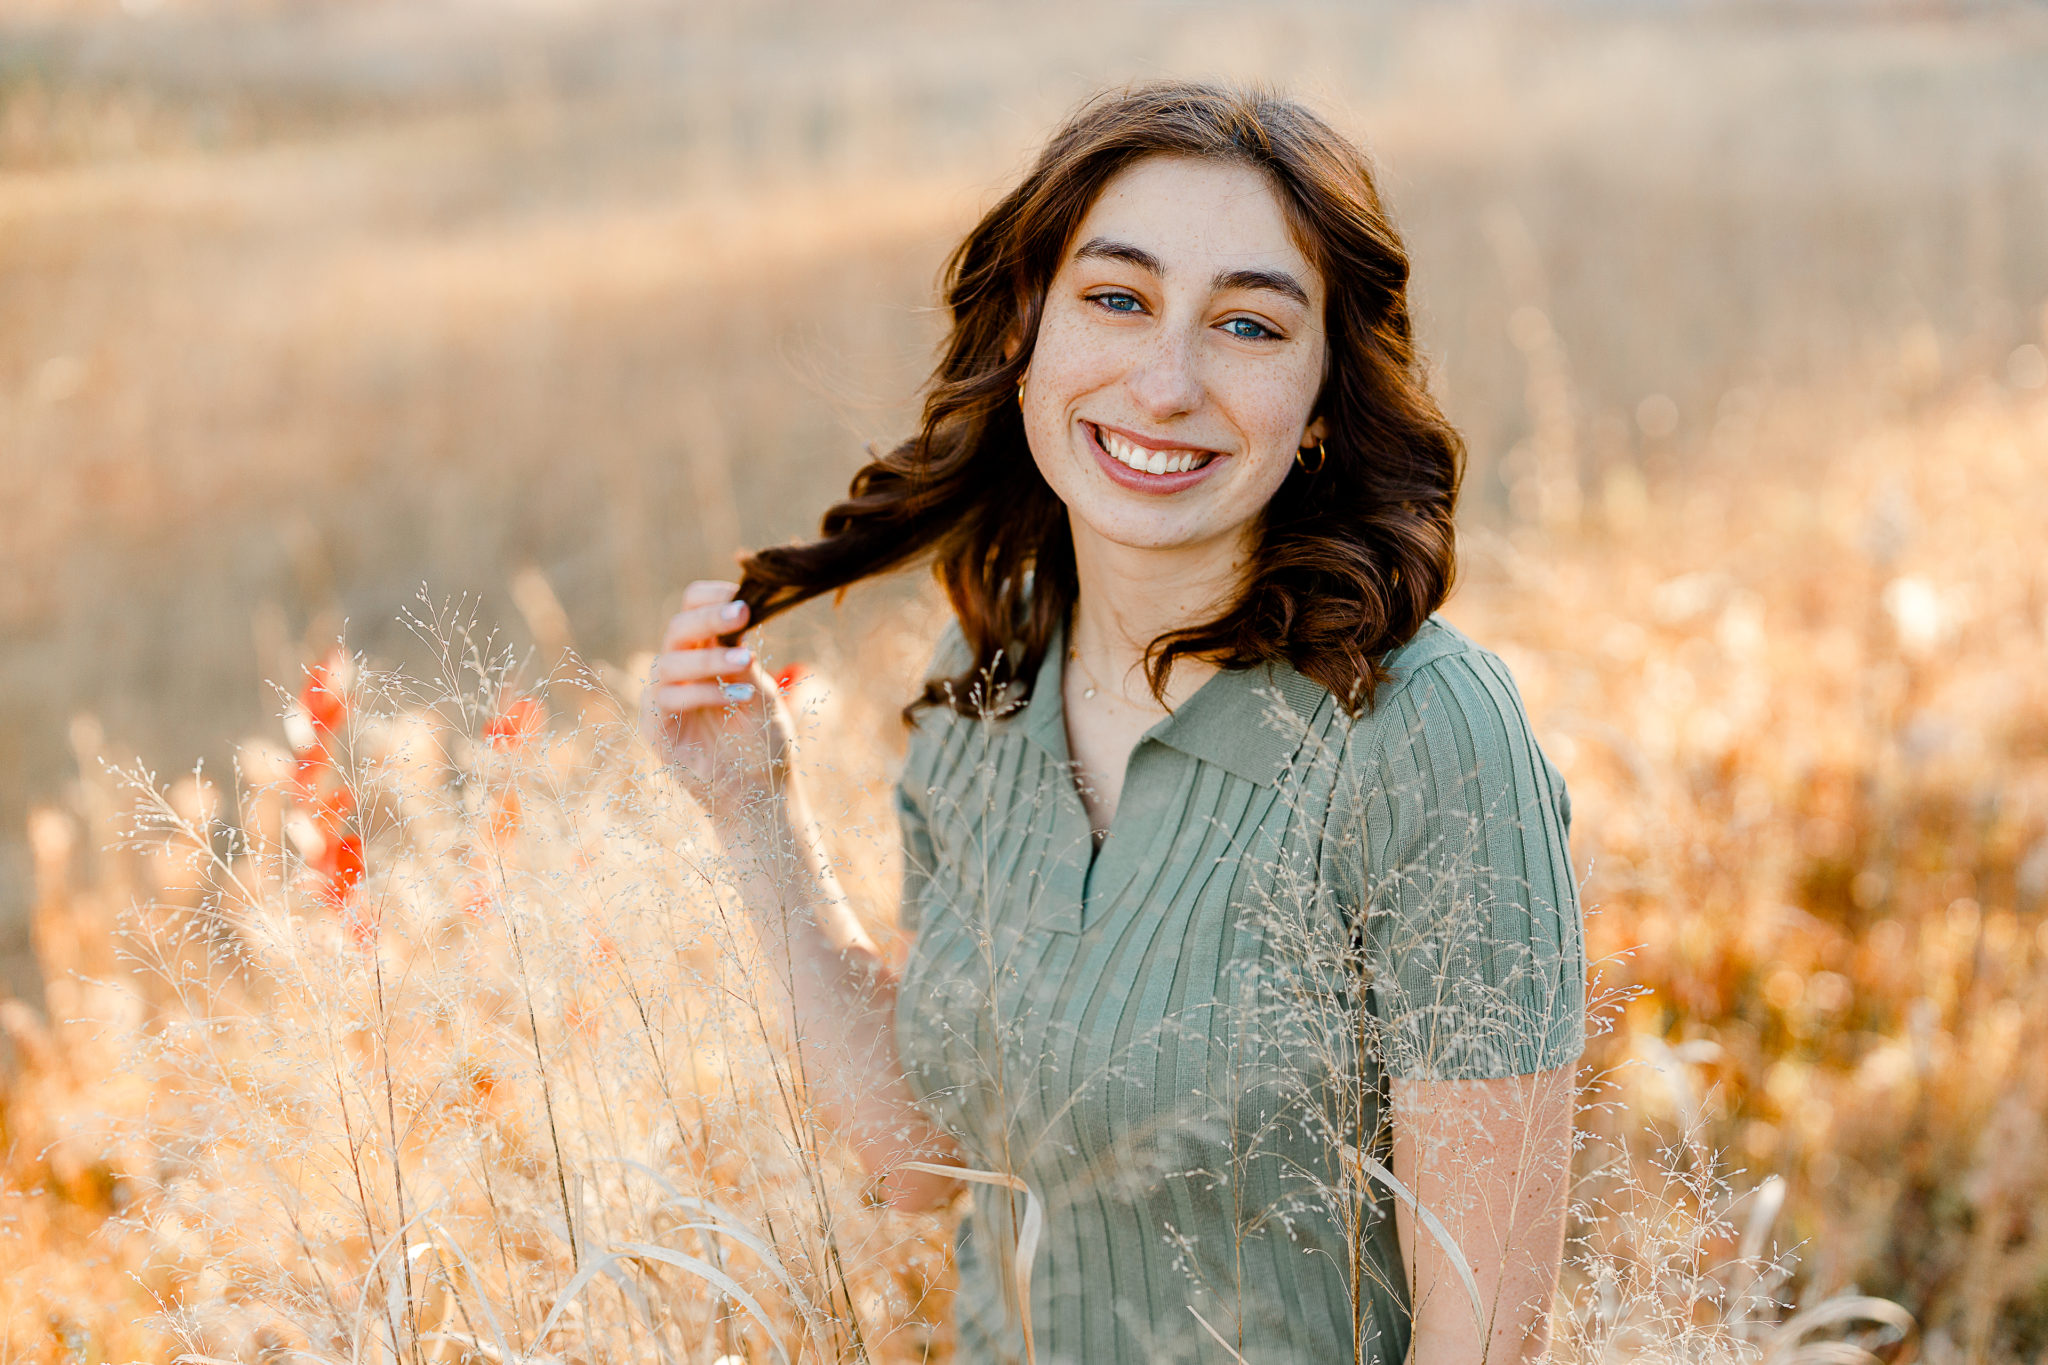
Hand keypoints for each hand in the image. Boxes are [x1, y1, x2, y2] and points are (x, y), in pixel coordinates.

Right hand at [640, 580, 790, 816]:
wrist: (760, 791)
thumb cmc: (763, 740)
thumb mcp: (760, 690)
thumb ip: (742, 656)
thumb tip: (736, 613)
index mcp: (703, 653)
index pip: (691, 609)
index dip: (710, 596)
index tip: (741, 593)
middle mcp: (678, 671)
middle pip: (678, 628)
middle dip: (709, 617)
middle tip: (741, 612)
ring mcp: (663, 698)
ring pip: (671, 662)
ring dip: (711, 658)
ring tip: (747, 661)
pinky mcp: (656, 727)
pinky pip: (668, 698)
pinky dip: (703, 693)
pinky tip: (736, 696)